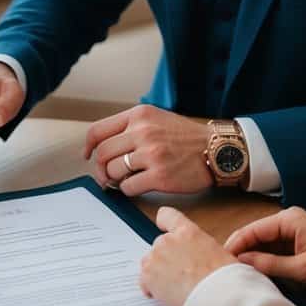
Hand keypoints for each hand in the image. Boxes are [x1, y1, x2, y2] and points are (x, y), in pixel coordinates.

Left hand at [84, 105, 211, 194]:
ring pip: (113, 172)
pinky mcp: (160, 176)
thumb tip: (101, 147)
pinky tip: (140, 185)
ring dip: (116, 180)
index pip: (98, 131)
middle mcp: (143, 131)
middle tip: (108, 176)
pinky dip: (130, 190)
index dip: (88, 147)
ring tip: (126, 179)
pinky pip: (129, 187)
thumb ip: (130, 128)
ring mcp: (151, 154)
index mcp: (139, 115)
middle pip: (102, 154)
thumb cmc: (185, 137)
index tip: (88, 156)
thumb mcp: (156, 119)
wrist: (216, 150)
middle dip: (101, 169)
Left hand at [140, 206, 235, 305]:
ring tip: (175, 288)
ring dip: (158, 273)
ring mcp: (156, 257)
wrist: (217, 297)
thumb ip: (201, 248)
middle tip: (180, 275)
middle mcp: (169, 240)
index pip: (167, 216)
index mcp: (188, 232)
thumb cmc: (223, 279)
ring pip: (149, 263)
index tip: (162, 228)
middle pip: (159, 245)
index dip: (163, 223)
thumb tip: (199, 257)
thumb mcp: (219, 253)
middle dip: (166, 258)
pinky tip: (167, 296)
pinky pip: (143, 282)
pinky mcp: (148, 275)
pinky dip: (151, 290)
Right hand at [224, 206, 305, 296]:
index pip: (253, 230)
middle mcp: (289, 220)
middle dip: (241, 250)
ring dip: (252, 255)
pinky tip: (255, 270)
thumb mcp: (303, 269)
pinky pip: (274, 248)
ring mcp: (294, 231)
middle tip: (223, 267)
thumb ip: (271, 264)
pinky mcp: (298, 242)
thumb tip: (243, 262)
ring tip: (235, 271)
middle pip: (256, 234)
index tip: (219, 259)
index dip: (235, 244)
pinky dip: (264, 258)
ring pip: (264, 242)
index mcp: (290, 220)